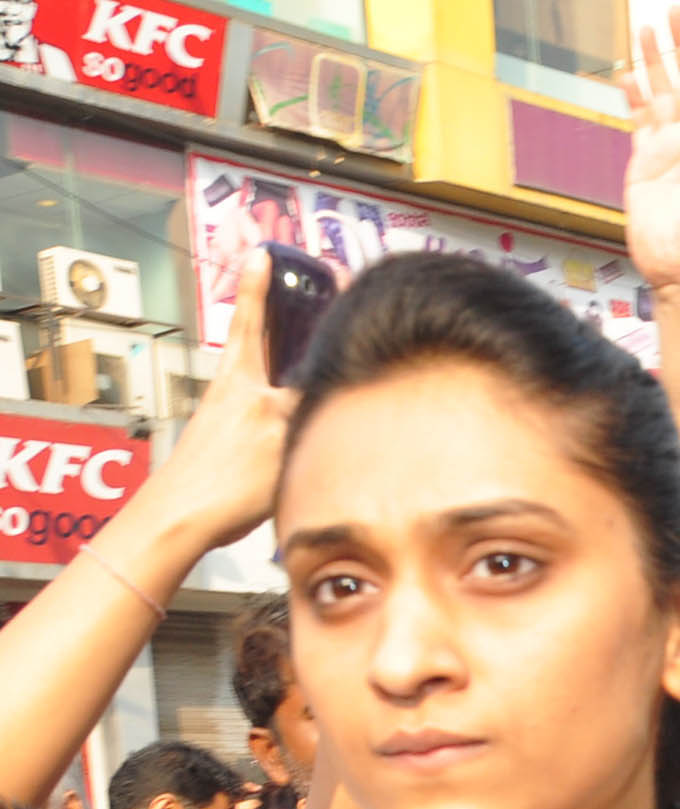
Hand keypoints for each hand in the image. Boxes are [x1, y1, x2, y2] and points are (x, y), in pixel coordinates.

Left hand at [120, 247, 295, 556]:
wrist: (185, 517)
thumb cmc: (224, 479)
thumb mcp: (278, 434)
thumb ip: (303, 405)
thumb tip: (329, 387)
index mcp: (241, 380)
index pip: (252, 321)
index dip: (259, 289)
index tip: (260, 255)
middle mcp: (234, 391)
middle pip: (256, 343)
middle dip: (271, 317)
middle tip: (281, 289)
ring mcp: (231, 417)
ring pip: (263, 377)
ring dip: (281, 361)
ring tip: (304, 351)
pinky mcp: (234, 446)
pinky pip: (268, 413)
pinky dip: (285, 405)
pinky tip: (300, 418)